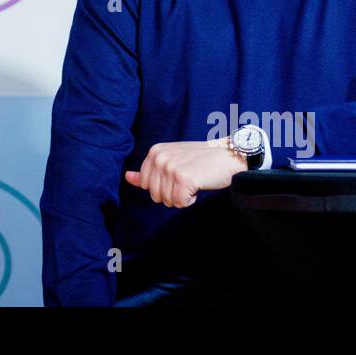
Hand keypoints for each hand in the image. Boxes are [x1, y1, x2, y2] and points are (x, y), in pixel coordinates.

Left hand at [124, 139, 246, 207]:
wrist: (228, 156)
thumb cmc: (200, 160)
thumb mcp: (171, 160)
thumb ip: (148, 171)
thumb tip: (127, 177)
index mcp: (155, 152)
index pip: (145, 185)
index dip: (163, 186)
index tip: (178, 175)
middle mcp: (160, 157)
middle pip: (154, 195)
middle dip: (172, 194)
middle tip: (188, 179)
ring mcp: (171, 167)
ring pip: (167, 201)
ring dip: (182, 197)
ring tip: (194, 180)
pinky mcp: (183, 179)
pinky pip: (180, 203)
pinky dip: (190, 200)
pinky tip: (199, 185)